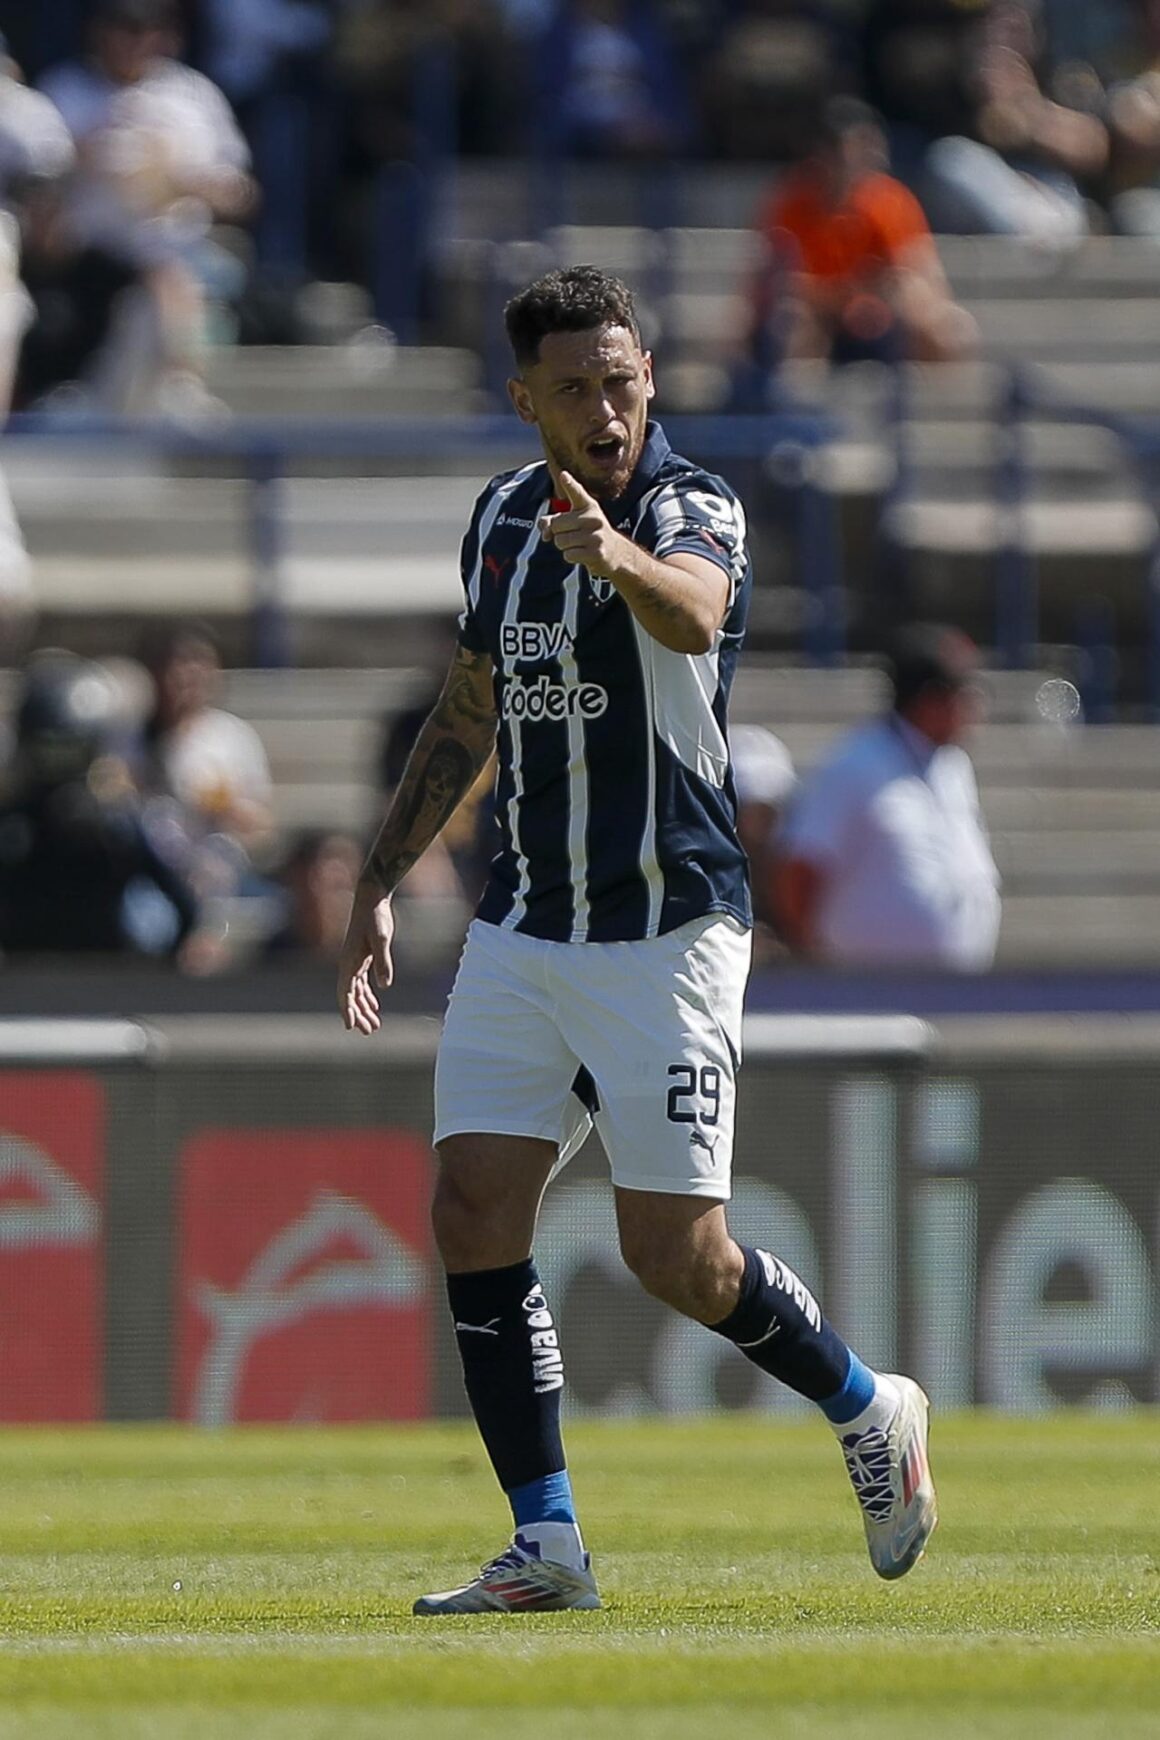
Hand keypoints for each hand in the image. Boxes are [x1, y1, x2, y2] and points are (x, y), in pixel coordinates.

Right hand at [337, 880, 394, 1034]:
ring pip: (356, 991)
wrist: (372, 898)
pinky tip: (375, 1005)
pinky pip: (361, 981)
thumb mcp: (382, 939)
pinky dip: (367, 994)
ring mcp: (354, 960)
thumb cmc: (375, 917)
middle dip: (358, 1014)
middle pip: (350, 996)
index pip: (344, 992)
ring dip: (363, 1007)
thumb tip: (384, 986)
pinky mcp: (363, 956)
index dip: (347, 1010)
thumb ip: (383, 962)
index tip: (350, 1027)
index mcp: (348, 962)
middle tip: (369, 1032)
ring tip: (374, 1024)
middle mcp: (348, 963)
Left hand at [539, 472, 624, 578]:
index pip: (576, 492)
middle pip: (556, 525)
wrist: (614, 552)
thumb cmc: (588, 534)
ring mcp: (596, 535)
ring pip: (560, 541)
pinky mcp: (596, 552)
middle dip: (558, 533)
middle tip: (573, 535)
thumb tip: (545, 533)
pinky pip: (568, 554)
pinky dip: (570, 557)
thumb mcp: (573, 522)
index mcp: (588, 506)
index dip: (570, 484)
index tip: (563, 475)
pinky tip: (583, 554)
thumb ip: (551, 522)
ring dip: (564, 547)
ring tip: (579, 545)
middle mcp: (593, 518)